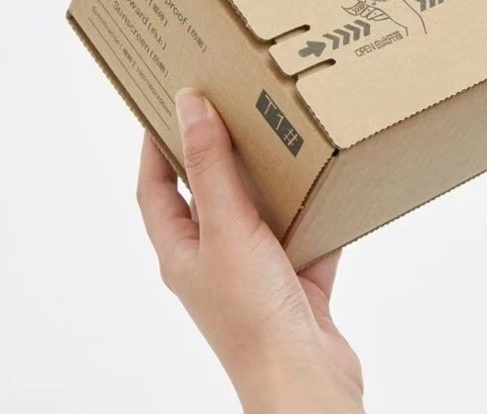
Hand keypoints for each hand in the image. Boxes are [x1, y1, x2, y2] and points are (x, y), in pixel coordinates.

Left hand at [137, 90, 363, 412]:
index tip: (168, 109)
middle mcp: (214, 261)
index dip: (155, 148)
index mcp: (182, 252)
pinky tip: (331, 192)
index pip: (155, 189)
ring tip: (284, 142)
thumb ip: (210, 167)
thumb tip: (189, 108)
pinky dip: (315, 216)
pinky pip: (304, 238)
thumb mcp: (227, 228)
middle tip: (232, 114)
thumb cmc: (252, 317)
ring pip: (259, 215)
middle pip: (208, 197)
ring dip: (270, 182)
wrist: (304, 377)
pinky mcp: (294, 283)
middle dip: (217, 156)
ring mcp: (255, 273)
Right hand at [360, 0, 425, 35]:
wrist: (413, 23)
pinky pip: (383, 12)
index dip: (364, 0)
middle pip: (375, 1)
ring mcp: (392, 3)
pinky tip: (373, 18)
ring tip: (365, 17)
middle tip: (359, 14)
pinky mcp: (393, 10)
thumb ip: (370, 3)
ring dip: (371, 12)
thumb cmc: (400, 13)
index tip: (358, 7)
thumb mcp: (384, 7)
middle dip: (367, 7)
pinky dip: (378, 15)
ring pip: (378, 7)